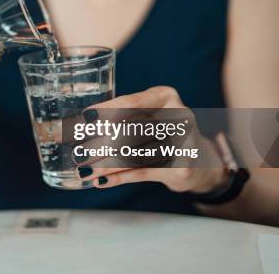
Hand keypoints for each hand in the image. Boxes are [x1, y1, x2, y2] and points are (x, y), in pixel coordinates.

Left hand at [79, 86, 228, 193]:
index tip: (85, 119)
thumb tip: (82, 124)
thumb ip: (121, 116)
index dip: (106, 111)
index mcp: (166, 97)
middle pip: (130, 132)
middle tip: (78, 153)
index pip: (131, 103)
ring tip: (84, 171)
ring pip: (133, 155)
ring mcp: (182, 143)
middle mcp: (178, 116)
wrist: (200, 160)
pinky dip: (118, 178)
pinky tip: (100, 181)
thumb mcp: (148, 115)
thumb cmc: (164, 132)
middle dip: (100, 144)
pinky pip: (141, 173)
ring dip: (104, 165)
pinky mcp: (180, 169)